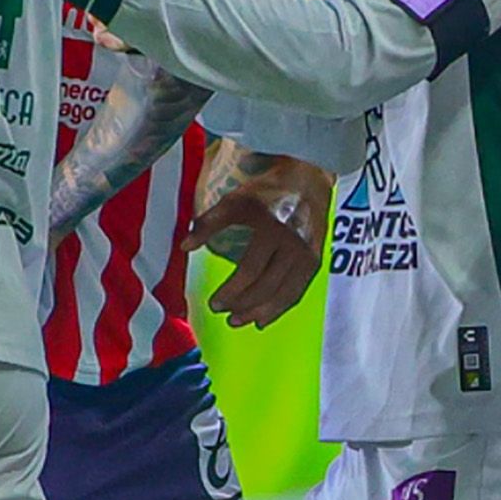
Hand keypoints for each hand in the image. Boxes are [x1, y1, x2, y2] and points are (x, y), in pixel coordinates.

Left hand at [190, 151, 325, 327]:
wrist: (308, 178)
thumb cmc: (267, 190)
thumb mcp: (235, 200)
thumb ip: (209, 223)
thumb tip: (185, 247)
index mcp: (272, 227)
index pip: (250, 269)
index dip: (232, 291)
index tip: (214, 303)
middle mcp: (293, 243)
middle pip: (267, 285)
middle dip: (243, 304)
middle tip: (223, 314)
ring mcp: (307, 253)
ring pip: (284, 293)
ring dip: (261, 312)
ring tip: (240, 321)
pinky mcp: (315, 260)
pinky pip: (297, 291)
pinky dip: (280, 308)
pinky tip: (264, 319)